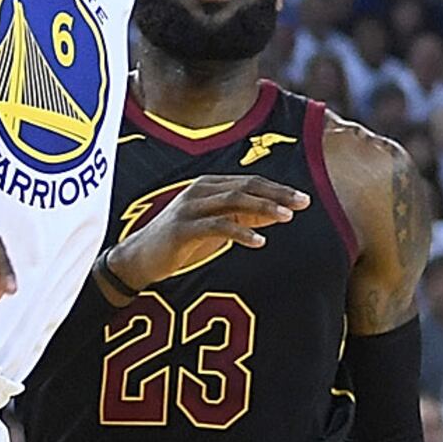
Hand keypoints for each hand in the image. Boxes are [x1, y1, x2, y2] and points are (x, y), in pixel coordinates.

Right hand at [113, 172, 311, 289]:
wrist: (139, 259)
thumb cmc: (181, 241)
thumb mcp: (216, 225)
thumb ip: (243, 217)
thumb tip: (278, 214)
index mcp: (208, 186)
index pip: (249, 182)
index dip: (277, 189)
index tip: (303, 198)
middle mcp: (199, 191)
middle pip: (245, 187)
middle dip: (276, 194)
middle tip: (302, 202)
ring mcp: (189, 209)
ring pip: (233, 202)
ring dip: (262, 209)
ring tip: (286, 217)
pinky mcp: (182, 229)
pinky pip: (216, 226)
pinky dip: (240, 233)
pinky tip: (259, 242)